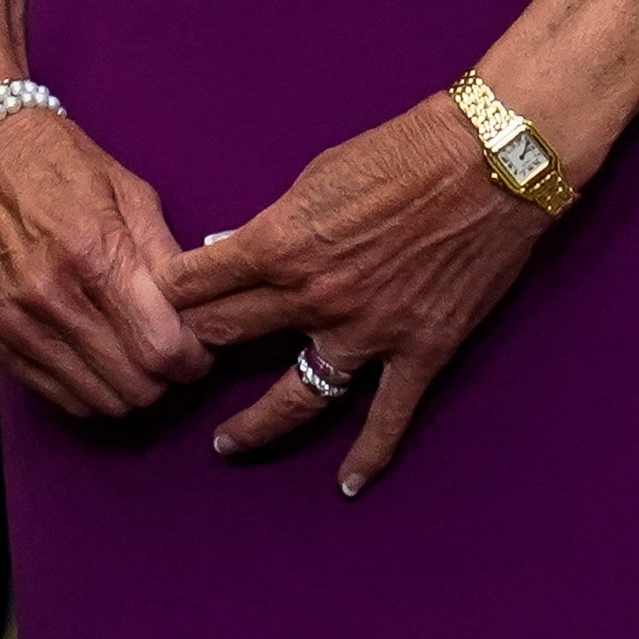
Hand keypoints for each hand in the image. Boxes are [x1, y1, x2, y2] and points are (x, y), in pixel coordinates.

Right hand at [0, 95, 211, 415]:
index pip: (161, 348)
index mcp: (93, 255)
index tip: (197, 348)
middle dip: (165, 375)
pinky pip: (61, 398)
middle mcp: (50, 297)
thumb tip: (199, 316)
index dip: (193, 359)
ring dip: (128, 386)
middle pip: (136, 384)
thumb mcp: (131, 194)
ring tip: (131, 352)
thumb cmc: (63, 167)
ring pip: (101, 401)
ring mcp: (17, 323)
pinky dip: (90, 389)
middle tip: (166, 347)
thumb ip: (166, 259)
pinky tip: (97, 357)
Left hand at [155, 96, 558, 492]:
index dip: (163, 298)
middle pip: (227, 339)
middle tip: (168, 373)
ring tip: (225, 446)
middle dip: (191, 354)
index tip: (147, 310)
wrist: (490, 161)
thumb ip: (267, 224)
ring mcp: (369, 331)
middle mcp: (314, 296)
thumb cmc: (398, 154)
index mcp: (279, 244)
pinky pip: (388, 417)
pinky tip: (347, 484)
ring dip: (254, 426)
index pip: (193, 285)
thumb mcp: (313, 177)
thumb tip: (223, 251)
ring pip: (296, 398)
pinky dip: (368, 456)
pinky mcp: (422, 351)